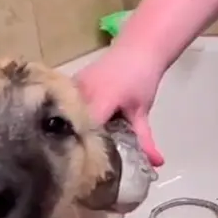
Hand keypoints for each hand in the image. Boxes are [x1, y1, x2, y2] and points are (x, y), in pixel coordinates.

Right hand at [75, 45, 165, 166]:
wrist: (136, 49)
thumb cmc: (141, 79)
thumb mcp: (142, 112)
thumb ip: (144, 140)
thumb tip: (156, 164)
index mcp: (100, 99)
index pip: (87, 130)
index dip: (85, 150)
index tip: (86, 167)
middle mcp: (81, 93)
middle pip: (70, 126)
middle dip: (74, 145)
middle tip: (76, 165)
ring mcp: (72, 87)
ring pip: (64, 116)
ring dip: (68, 132)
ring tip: (70, 151)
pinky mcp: (68, 84)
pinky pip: (62, 106)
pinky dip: (66, 119)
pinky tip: (68, 132)